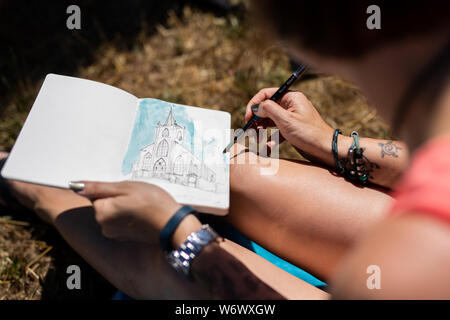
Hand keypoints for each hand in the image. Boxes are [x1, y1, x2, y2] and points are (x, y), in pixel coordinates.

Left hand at [75, 181, 200, 245]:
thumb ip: (99, 187)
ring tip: (141, 204)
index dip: (112, 189)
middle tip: (136, 195)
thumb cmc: (152, 202)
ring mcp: (114, 233)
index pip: (96, 194)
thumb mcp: (126, 188)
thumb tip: (75, 186)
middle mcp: (104, 226)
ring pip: (113, 212)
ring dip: (124, 206)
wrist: (172, 224)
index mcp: (101, 212)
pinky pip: (121, 221)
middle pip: (104, 204)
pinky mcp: (124, 237)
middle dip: (117, 197)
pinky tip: (143, 213)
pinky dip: (129, 215)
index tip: (126, 189)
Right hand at [245, 88, 334, 164]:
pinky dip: (270, 140)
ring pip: (269, 122)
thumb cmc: (309, 133)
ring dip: (261, 131)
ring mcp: (291, 118)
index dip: (254, 105)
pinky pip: (276, 133)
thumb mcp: (286, 120)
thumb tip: (257, 107)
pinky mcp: (291, 130)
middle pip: (266, 109)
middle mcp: (290, 105)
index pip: (266, 94)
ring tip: (257, 141)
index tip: (248, 117)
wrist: (327, 150)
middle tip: (250, 132)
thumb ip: (269, 110)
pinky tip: (268, 148)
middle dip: (256, 120)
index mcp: (291, 97)